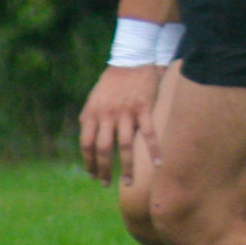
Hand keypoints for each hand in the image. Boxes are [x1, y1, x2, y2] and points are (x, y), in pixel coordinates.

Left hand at [79, 64, 162, 186]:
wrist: (131, 60)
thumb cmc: (111, 81)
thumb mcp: (93, 99)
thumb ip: (90, 119)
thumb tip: (88, 141)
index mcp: (92, 113)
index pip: (87, 144)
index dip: (89, 162)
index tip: (93, 175)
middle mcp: (107, 115)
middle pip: (104, 149)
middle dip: (104, 170)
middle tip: (107, 184)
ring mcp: (126, 113)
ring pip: (125, 146)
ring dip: (127, 167)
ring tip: (128, 182)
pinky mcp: (144, 108)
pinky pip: (148, 134)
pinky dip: (154, 150)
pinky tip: (158, 164)